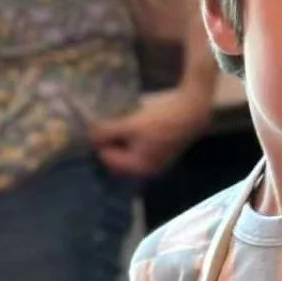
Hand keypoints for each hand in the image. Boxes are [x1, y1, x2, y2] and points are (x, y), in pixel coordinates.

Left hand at [89, 83, 212, 177]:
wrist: (193, 110)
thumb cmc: (162, 120)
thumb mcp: (131, 125)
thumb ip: (107, 132)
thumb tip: (88, 136)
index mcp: (139, 168)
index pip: (107, 158)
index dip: (100, 141)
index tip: (96, 124)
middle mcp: (147, 170)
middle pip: (118, 158)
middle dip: (110, 141)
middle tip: (105, 122)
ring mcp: (156, 161)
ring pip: (128, 151)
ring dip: (121, 138)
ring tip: (120, 121)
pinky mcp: (162, 150)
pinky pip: (139, 148)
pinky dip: (133, 138)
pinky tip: (134, 123)